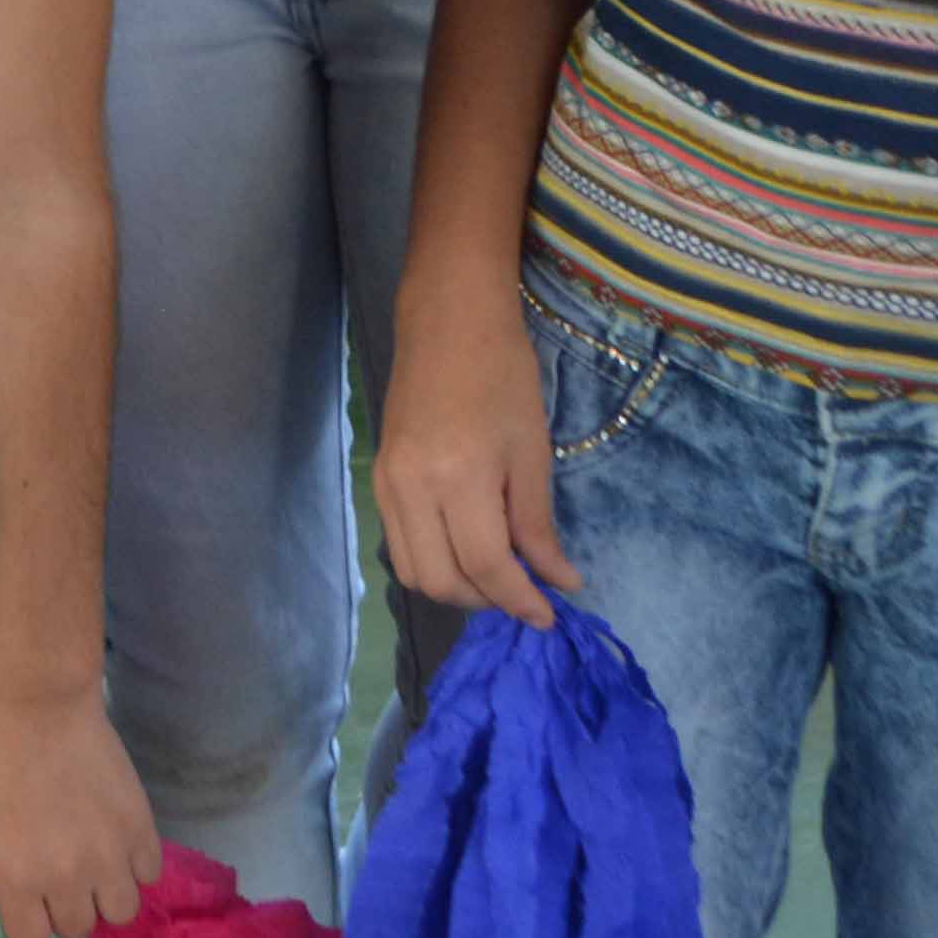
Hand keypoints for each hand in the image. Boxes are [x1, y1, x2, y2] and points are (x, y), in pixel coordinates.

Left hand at [0, 678, 162, 937]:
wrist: (40, 701)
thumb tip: (19, 861)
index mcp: (17, 878)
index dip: (29, 922)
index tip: (29, 898)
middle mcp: (67, 878)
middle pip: (78, 928)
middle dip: (67, 906)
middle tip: (62, 872)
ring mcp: (110, 855)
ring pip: (122, 911)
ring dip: (107, 893)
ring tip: (98, 864)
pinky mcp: (142, 828)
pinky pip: (149, 873)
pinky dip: (136, 864)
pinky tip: (120, 840)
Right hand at [370, 274, 575, 626]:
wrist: (448, 323)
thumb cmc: (504, 376)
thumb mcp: (532, 452)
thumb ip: (538, 524)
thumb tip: (559, 582)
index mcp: (458, 478)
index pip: (487, 567)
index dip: (521, 600)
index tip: (551, 614)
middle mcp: (411, 490)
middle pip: (442, 582)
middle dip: (487, 601)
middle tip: (525, 592)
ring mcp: (386, 486)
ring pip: (413, 572)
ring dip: (456, 587)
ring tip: (496, 575)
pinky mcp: (378, 480)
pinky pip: (400, 545)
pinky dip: (434, 562)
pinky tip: (466, 548)